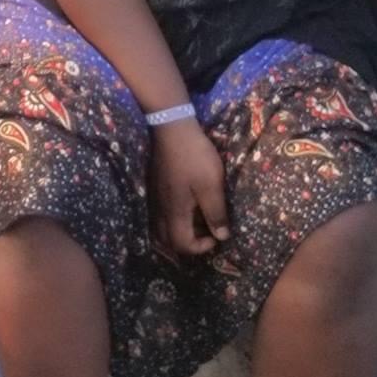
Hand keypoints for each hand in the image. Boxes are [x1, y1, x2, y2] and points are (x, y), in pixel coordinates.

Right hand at [149, 118, 229, 255]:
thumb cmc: (194, 157)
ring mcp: (155, 197)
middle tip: (206, 232)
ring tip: (198, 219)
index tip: (216, 236)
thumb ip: (216, 213)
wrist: (172, 128)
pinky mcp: (155, 186)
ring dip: (179, 231)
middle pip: (167, 240)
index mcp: (175, 212)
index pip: (182, 244)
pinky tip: (187, 205)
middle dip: (188, 243)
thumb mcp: (212, 185)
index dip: (201, 248)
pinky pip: (160, 213)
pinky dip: (173, 219)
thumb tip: (221, 237)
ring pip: (161, 227)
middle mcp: (161, 209)